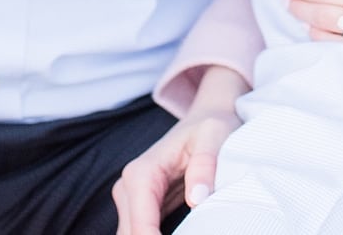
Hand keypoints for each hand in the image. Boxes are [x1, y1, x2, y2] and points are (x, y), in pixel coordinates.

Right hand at [111, 66, 245, 233]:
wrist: (206, 118)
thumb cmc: (210, 127)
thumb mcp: (214, 136)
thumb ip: (205, 166)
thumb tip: (197, 198)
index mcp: (142, 173)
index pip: (141, 225)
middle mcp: (129, 186)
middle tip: (193, 234)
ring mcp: (131, 198)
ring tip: (191, 231)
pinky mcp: (141, 207)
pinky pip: (141, 232)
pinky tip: (180, 233)